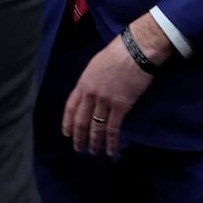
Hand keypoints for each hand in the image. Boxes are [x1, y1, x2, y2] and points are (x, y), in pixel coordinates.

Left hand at [62, 16, 170, 155]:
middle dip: (79, 137)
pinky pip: (113, 128)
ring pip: (96, 127)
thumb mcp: (96, 64)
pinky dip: (111, 142)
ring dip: (94, 142)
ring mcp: (105, 101)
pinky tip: (111, 150)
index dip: (67, 122)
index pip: (71, 107)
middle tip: (79, 148)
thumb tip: (91, 92)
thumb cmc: (118, 52)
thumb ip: (91, 80)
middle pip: (81, 120)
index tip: (67, 134)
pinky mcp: (120, 106)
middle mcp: (91, 94)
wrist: (135, 49)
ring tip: (93, 152)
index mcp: (83, 82)